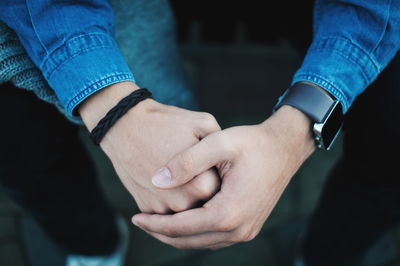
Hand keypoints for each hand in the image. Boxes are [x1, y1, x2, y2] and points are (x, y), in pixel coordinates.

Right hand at [79, 82, 220, 213]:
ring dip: (188, 198)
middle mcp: (183, 203)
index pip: (222, 191)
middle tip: (202, 172)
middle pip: (205, 204)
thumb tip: (230, 162)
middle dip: (205, 190)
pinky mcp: (146, 208)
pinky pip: (166, 211)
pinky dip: (171, 200)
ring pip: (185, 211)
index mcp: (202, 185)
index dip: (220, 177)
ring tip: (187, 177)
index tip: (217, 166)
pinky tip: (171, 183)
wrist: (123, 125)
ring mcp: (162, 209)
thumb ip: (222, 145)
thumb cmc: (166, 122)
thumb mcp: (203, 122)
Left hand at [131, 106, 314, 248]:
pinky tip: (181, 218)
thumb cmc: (253, 143)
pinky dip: (193, 232)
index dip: (154, 224)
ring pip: (200, 242)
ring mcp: (245, 231)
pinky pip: (212, 238)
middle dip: (161, 233)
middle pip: (188, 241)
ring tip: (156, 220)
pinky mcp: (247, 227)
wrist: (285, 148)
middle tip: (140, 220)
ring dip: (176, 234)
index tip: (134, 217)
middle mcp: (238, 229)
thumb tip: (156, 181)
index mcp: (229, 212)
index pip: (181, 227)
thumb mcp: (218, 143)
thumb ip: (185, 162)